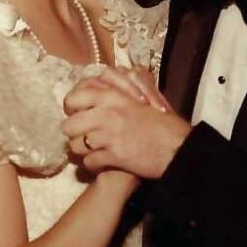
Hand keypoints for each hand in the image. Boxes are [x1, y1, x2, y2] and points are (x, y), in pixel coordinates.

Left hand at [63, 73, 190, 177]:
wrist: (178, 147)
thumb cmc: (164, 122)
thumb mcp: (141, 96)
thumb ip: (120, 90)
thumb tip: (103, 81)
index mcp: (112, 96)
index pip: (73, 99)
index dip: (72, 109)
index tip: (79, 115)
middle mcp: (106, 114)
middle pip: (68, 126)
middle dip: (75, 133)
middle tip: (86, 137)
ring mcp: (108, 136)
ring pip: (76, 146)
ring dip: (83, 151)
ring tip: (94, 151)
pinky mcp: (113, 156)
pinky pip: (89, 162)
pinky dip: (94, 165)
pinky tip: (103, 163)